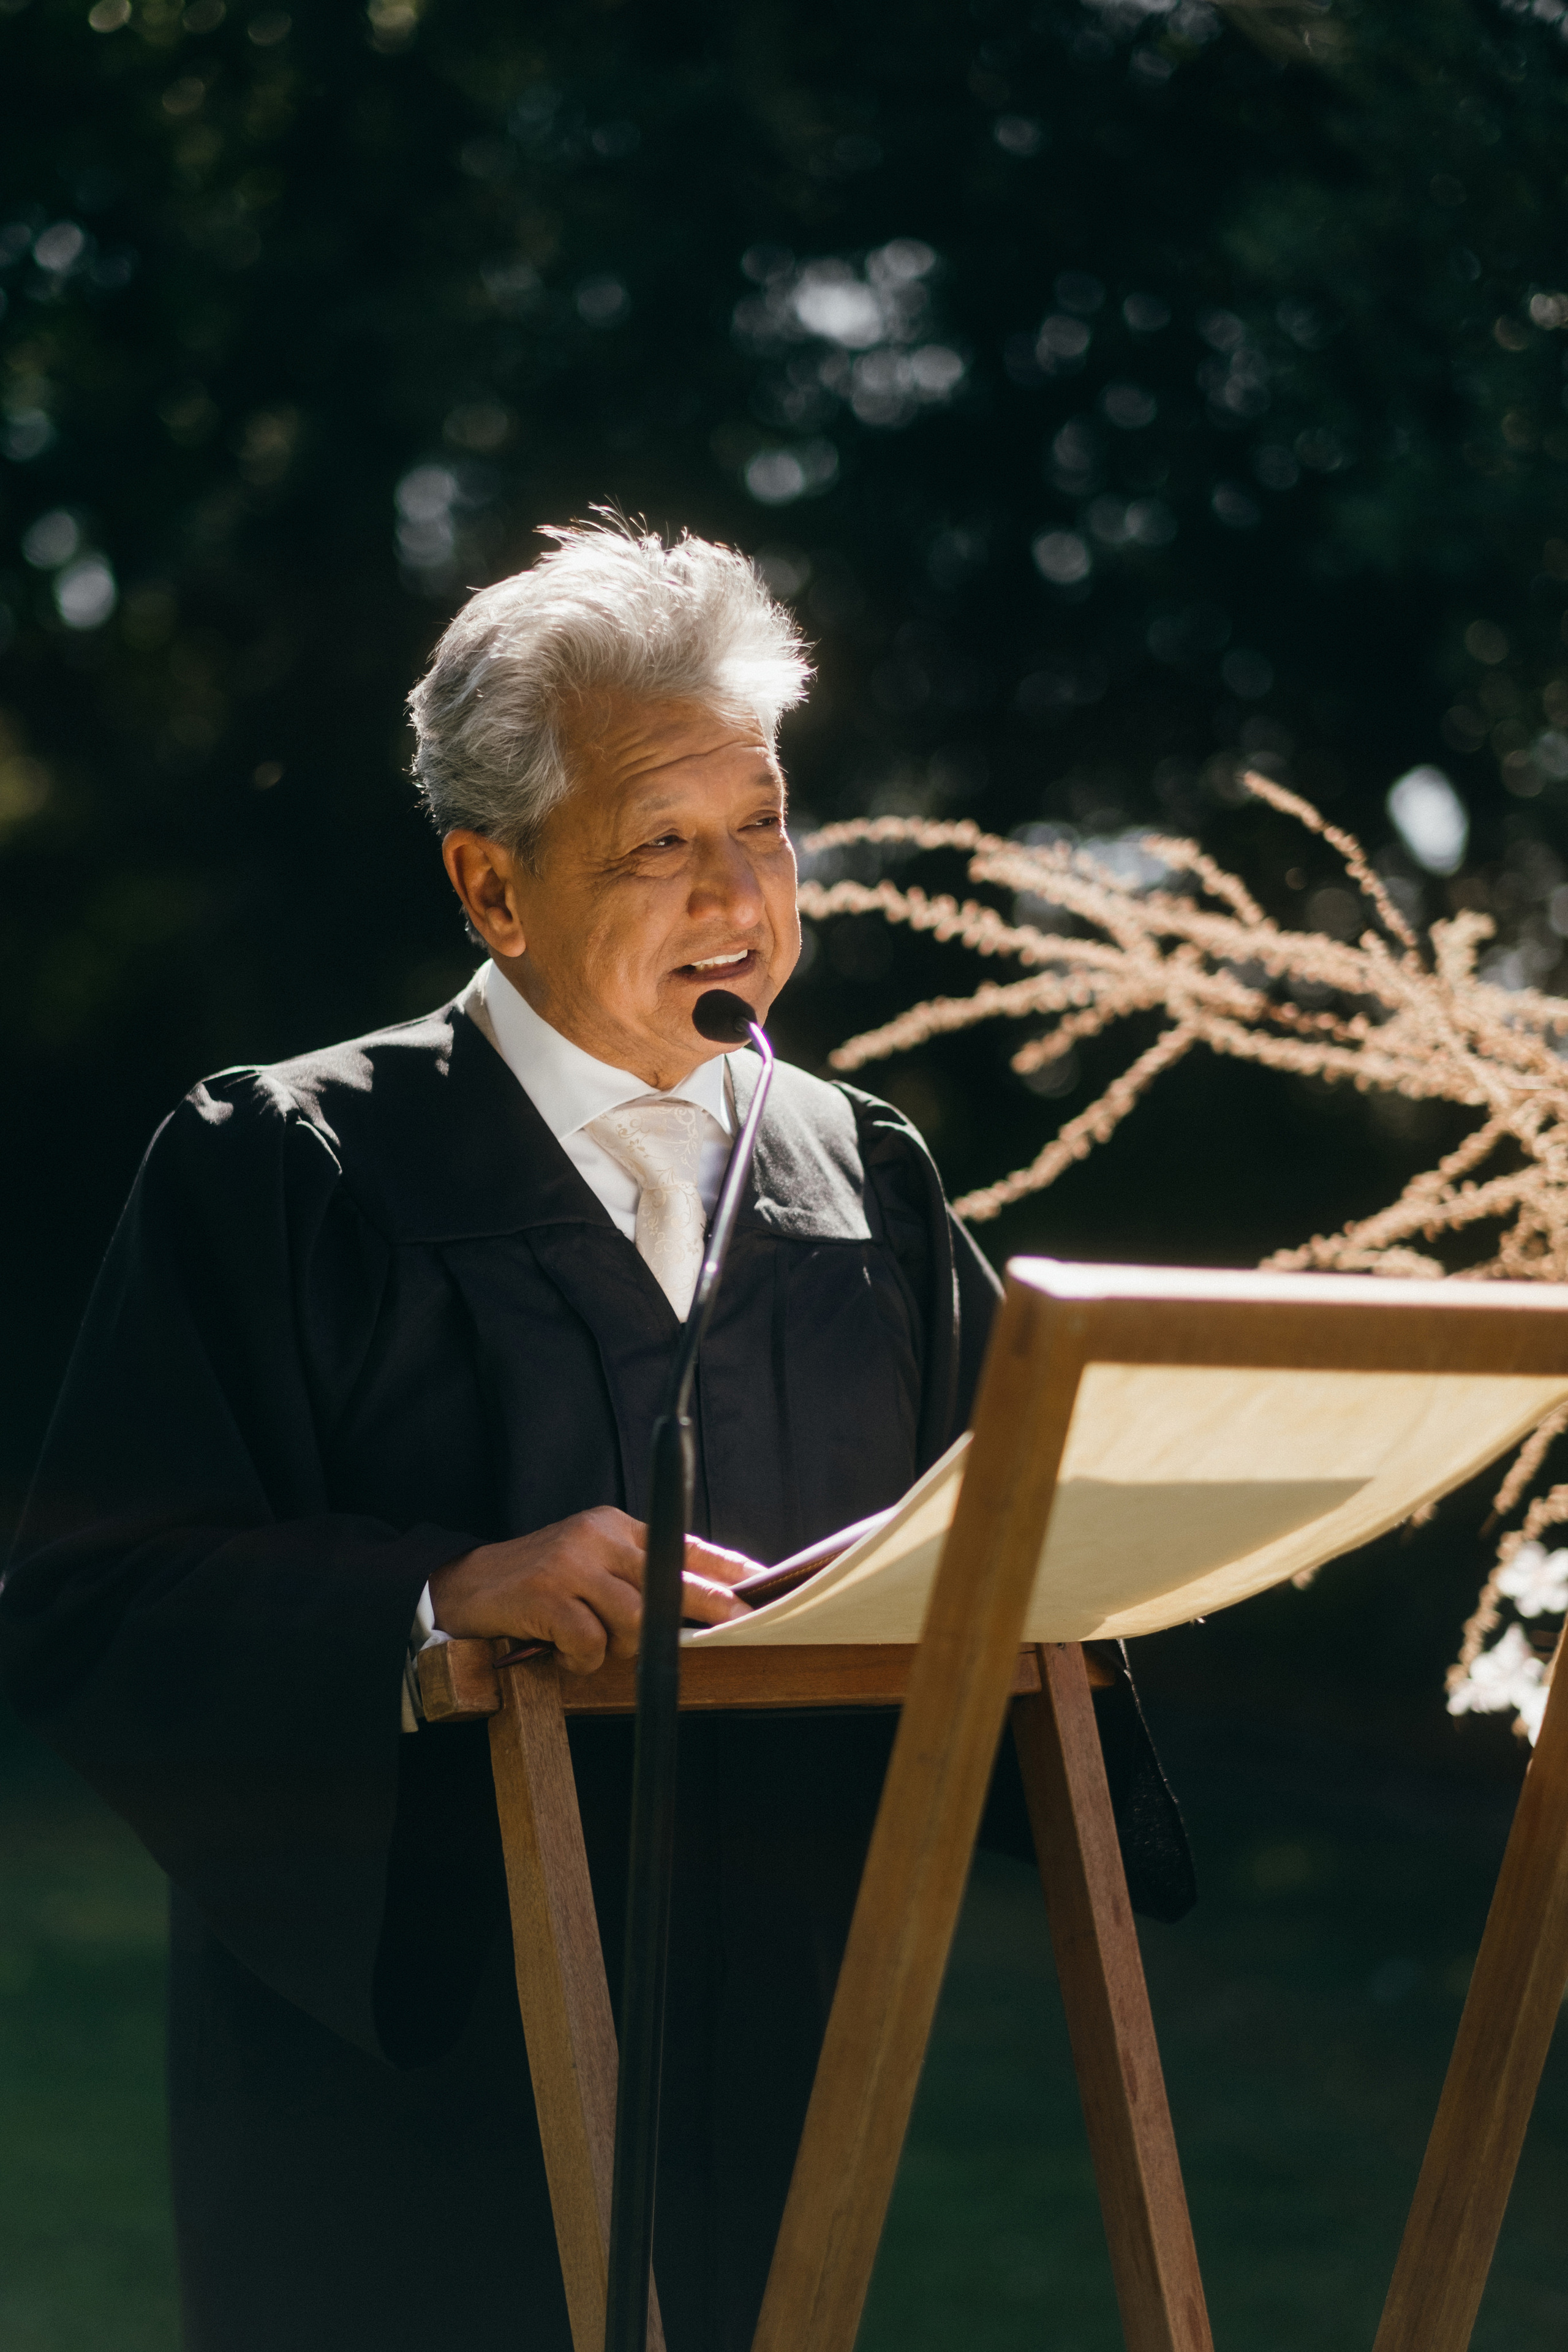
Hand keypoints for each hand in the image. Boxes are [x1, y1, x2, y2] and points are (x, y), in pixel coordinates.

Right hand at [427, 1507, 756, 1676]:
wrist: (464, 1586)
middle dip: (704, 1611)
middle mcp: (597, 1536)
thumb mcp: (589, 1564)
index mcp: (613, 1526)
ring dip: (618, 1647)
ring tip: (590, 1646)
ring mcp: (572, 1562)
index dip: (725, 1568)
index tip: (758, 1585)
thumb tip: (697, 1606)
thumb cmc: (536, 1585)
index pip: (682, 1543)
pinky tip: (564, 1652)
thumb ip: (635, 1575)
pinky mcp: (548, 1593)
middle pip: (669, 1582)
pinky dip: (583, 1658)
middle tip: (735, 1627)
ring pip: (633, 1619)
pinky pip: (591, 1642)